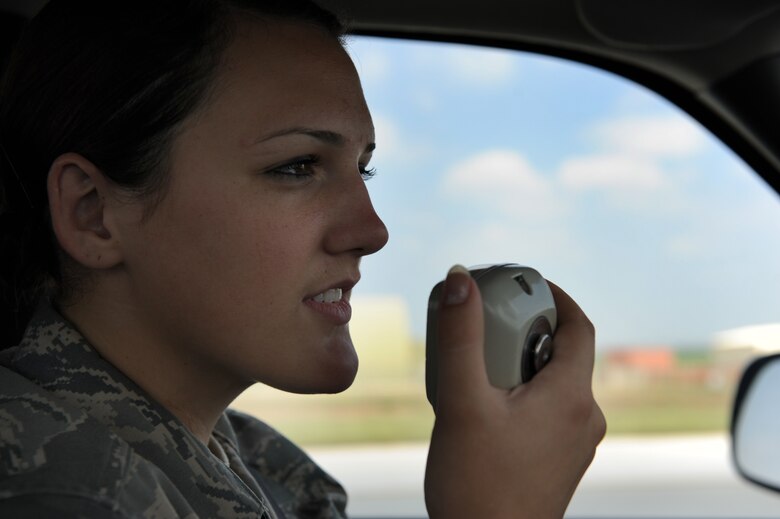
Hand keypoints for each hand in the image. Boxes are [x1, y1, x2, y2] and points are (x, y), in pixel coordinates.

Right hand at [424, 265, 605, 518]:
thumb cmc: (477, 484)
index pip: (579, 327)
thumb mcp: (461, 402)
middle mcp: (585, 418)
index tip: (525, 282)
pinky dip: (522, 392)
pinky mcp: (560, 462)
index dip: (555, 296)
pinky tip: (485, 406)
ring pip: (554, 383)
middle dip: (526, 330)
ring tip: (478, 365)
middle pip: (563, 354)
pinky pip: (548, 410)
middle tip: (488, 323)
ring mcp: (575, 444)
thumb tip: (462, 279)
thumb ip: (460, 337)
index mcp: (572, 397)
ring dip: (521, 363)